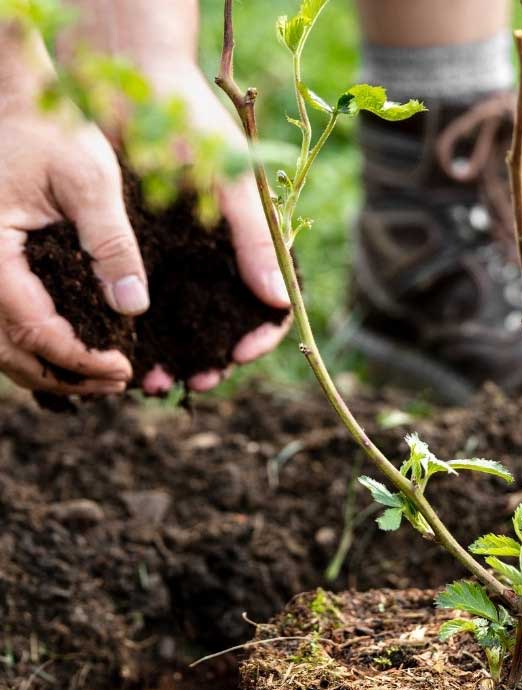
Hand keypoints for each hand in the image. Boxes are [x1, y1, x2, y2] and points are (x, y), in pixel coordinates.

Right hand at [0, 28, 142, 395]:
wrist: (20, 97)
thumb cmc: (53, 128)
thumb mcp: (91, 180)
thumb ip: (112, 244)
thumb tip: (133, 308)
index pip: (32, 329)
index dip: (80, 358)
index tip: (125, 368)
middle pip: (11, 351)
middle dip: (67, 376)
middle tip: (120, 382)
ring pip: (4, 346)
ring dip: (53, 369)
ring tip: (107, 376)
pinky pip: (7, 323)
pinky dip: (40, 347)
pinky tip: (82, 352)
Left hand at [134, 65, 293, 394]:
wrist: (131, 79)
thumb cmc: (192, 124)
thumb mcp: (230, 183)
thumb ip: (256, 240)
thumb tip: (280, 301)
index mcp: (253, 242)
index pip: (272, 304)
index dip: (263, 334)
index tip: (241, 352)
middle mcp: (221, 256)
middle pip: (229, 323)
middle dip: (218, 358)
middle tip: (198, 381)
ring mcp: (185, 256)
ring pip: (191, 322)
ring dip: (181, 356)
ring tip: (161, 380)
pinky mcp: (149, 251)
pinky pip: (153, 303)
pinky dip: (148, 334)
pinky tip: (138, 353)